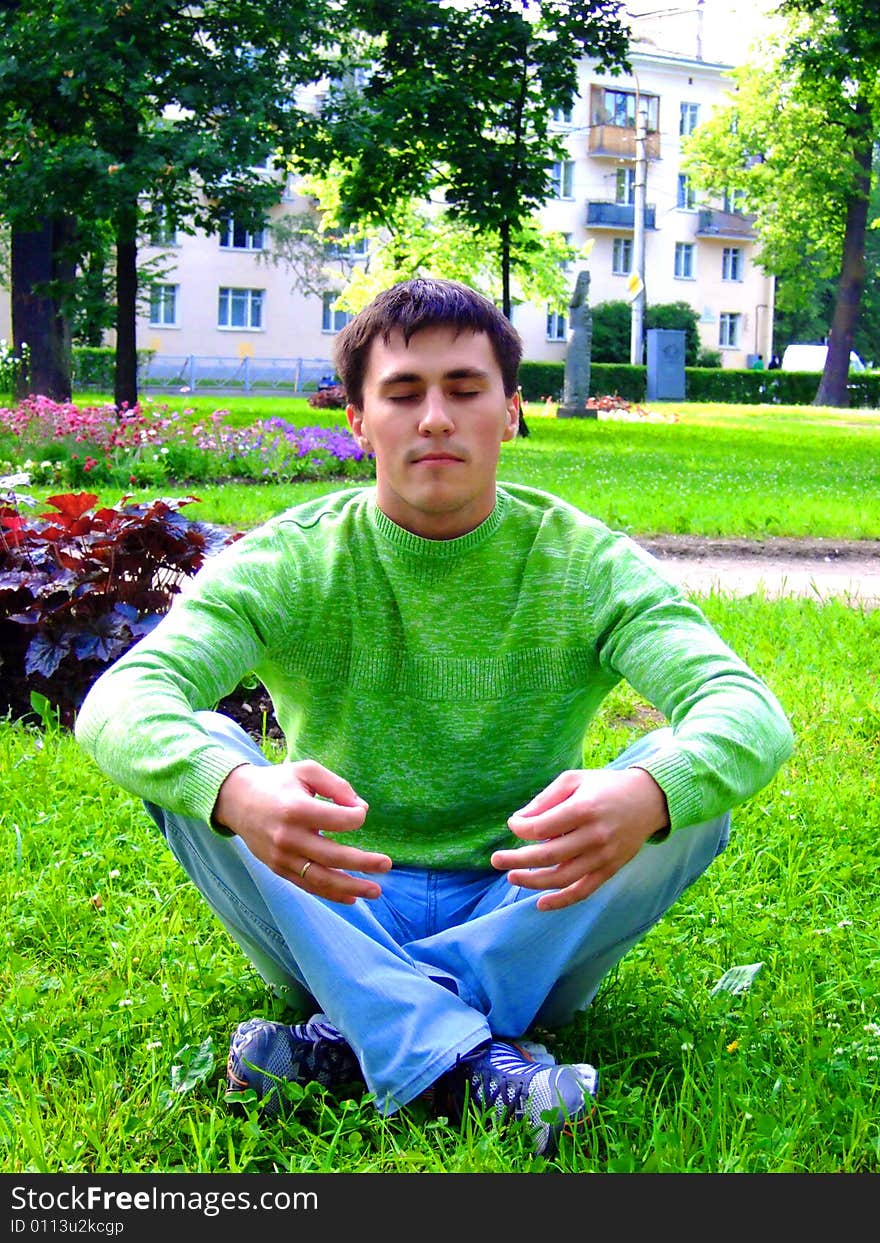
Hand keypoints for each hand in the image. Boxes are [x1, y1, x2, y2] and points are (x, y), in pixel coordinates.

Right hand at [213, 760, 391, 904]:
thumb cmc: (277, 782)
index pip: (337, 821)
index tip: (360, 813)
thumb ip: (337, 786)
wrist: (235, 800)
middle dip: (363, 863)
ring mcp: (282, 857)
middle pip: (332, 856)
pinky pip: (307, 885)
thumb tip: (361, 809)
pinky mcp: (278, 869)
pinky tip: (352, 897)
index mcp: (296, 809)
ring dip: (351, 887)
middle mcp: (288, 837)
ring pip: (321, 878)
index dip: (356, 817)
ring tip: (375, 891)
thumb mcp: (307, 771)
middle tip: (386, 864)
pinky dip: (330, 894)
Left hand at [490, 767, 668, 911]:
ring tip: (512, 877)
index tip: (514, 824)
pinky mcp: (610, 869)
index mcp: (583, 808)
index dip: (521, 828)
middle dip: (516, 860)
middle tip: (495, 860)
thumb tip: (519, 821)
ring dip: (533, 881)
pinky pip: (583, 891)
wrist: (649, 799)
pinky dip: (561, 901)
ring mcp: (604, 855)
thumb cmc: (605, 786)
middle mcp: (594, 835)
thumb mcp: (573, 780)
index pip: (541, 827)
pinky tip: (540, 904)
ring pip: (562, 878)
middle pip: (548, 855)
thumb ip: (544, 799)